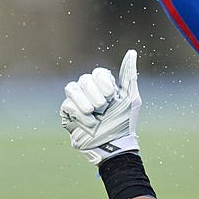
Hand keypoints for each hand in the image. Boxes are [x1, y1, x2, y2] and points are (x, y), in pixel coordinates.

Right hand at [60, 49, 141, 164]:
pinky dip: (80, 114)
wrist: (114, 145)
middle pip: (85, 79)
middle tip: (103, 107)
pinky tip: (90, 124)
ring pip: (71, 88)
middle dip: (95, 94)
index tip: (111, 95)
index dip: (103, 82)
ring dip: (85, 101)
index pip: (98, 73)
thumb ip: (129, 75)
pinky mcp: (68, 115)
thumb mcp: (131, 98)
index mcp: (105, 87)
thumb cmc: (124, 123)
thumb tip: (132, 52)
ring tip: (94, 113)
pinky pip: (67, 105)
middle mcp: (90, 92)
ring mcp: (78, 103)